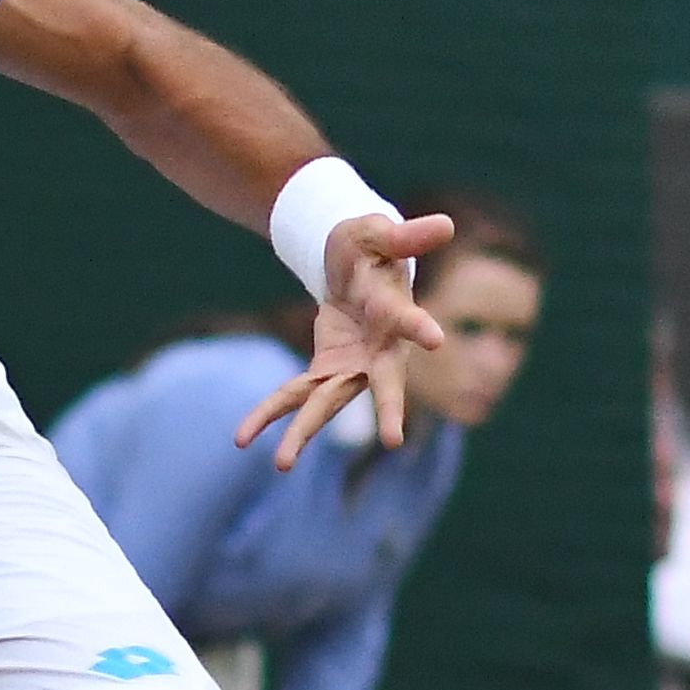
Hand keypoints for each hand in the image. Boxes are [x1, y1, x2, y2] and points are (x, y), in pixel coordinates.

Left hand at [231, 208, 456, 470]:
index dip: (420, 328)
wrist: (351, 265)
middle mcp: (381, 351)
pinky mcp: (326, 369)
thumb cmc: (369, 246)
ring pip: (329, 403)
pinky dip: (269, 414)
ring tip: (281, 465)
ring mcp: (353, 366)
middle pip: (383, 383)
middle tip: (395, 440)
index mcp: (395, 313)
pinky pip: (295, 394)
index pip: (410, 321)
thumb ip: (406, 234)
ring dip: (305, 432)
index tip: (436, 340)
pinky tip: (242, 438)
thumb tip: (446, 224)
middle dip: (386, 410)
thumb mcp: (378, 232)